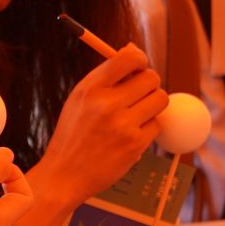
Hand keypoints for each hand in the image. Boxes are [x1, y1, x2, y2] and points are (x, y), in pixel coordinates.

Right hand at [33, 45, 167, 205]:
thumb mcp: (79, 99)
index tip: (138, 67)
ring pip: (160, 99)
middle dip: (149, 84)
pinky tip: (130, 136)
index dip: (140, 59)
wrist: (64, 175)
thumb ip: (106, 75)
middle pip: (151, 78)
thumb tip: (132, 49)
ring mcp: (122, 125)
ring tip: (135, 115)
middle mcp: (106, 104)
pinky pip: (157, 125)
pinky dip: (148, 129)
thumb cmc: (73, 134)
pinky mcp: (135, 145)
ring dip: (152, 105)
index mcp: (90, 88)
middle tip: (138, 95)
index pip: (129, 58)